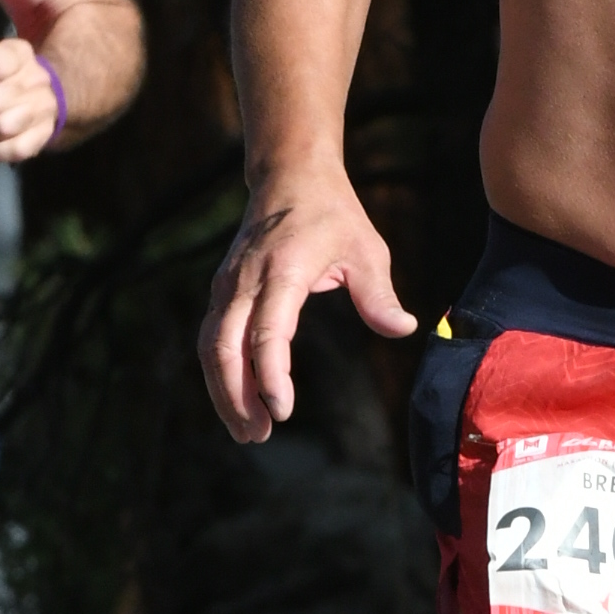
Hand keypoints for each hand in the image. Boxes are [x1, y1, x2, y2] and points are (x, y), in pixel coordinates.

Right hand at [199, 170, 415, 445]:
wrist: (289, 177)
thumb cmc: (333, 215)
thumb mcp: (367, 249)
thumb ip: (379, 295)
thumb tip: (404, 329)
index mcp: (283, 270)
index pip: (266, 331)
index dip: (270, 374)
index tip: (282, 410)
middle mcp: (245, 280)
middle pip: (224, 347)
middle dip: (237, 397)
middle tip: (259, 436)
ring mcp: (227, 286)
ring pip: (210, 347)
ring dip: (224, 392)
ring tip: (249, 431)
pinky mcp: (221, 292)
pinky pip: (212, 339)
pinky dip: (221, 374)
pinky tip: (240, 402)